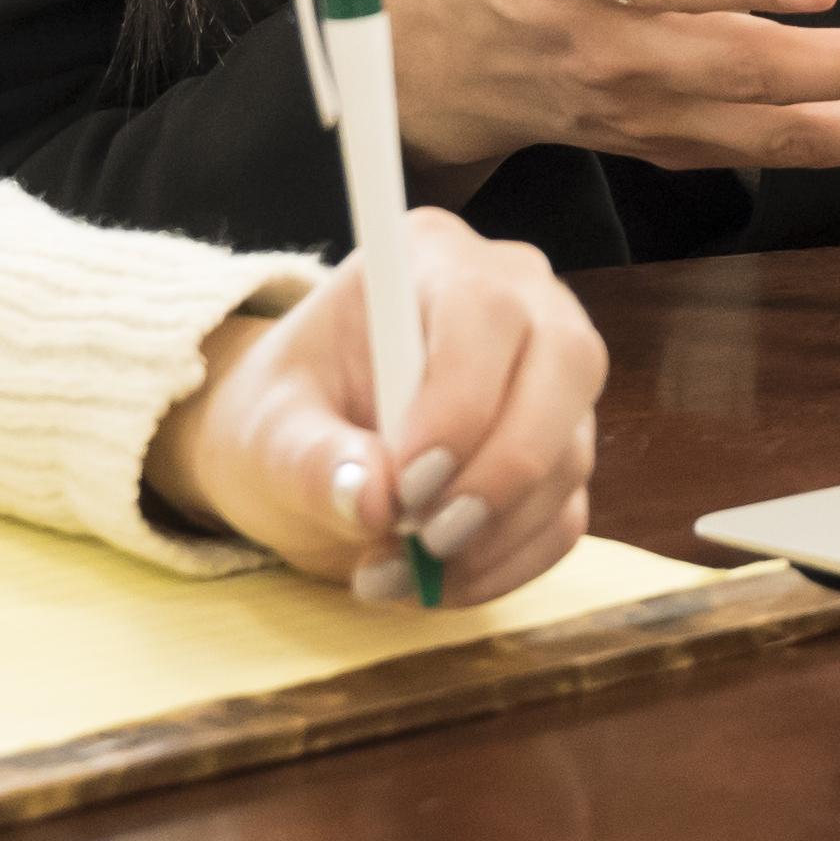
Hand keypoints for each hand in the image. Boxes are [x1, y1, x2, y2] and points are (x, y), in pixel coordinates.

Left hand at [145, 212, 610, 607]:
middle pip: (568, 364)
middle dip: (502, 472)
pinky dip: (506, 565)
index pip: (485, 309)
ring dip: (492, 538)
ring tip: (396, 575)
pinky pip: (565, 515)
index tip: (406, 487)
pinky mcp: (563, 449)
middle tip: (428, 541)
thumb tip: (371, 500)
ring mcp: (551, 375)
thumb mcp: (268, 431)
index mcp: (432, 258)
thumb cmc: (286, 413)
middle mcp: (516, 298)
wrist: (301, 445)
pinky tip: (435, 582)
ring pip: (570, 453)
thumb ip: (311, 459)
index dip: (461, 402)